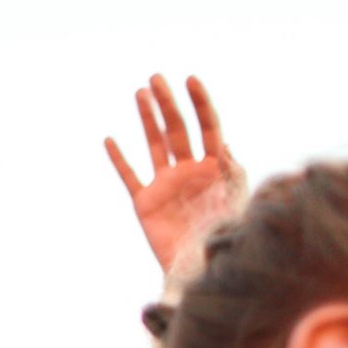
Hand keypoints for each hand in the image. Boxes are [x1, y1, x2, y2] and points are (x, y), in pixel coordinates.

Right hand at [106, 75, 246, 273]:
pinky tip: (111, 140)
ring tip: (139, 93)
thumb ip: (232, 174)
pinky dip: (120, 159)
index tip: (191, 80)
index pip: (208, 126)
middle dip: (168, 104)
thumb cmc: (225, 237)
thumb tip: (225, 147)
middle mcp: (189, 170)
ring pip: (155, 144)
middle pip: (178, 129)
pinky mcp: (145, 203)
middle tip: (157, 79)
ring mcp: (166, 184)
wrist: (200, 268)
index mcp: (214, 167)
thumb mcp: (235, 202)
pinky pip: (130, 176)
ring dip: (148, 119)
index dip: (200, 103)